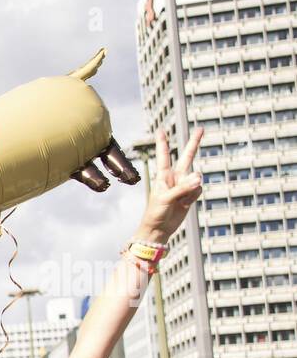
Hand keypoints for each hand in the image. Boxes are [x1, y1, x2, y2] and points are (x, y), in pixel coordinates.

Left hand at [136, 127, 203, 243]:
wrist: (159, 229)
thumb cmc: (155, 213)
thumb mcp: (165, 199)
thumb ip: (182, 187)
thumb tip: (199, 178)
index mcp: (163, 176)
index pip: (164, 156)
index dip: (163, 143)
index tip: (161, 130)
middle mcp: (174, 177)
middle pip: (187, 157)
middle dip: (194, 143)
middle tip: (201, 129)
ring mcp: (183, 185)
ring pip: (196, 178)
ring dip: (191, 188)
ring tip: (181, 199)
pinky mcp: (190, 194)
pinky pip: (198, 190)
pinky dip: (192, 197)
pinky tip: (184, 204)